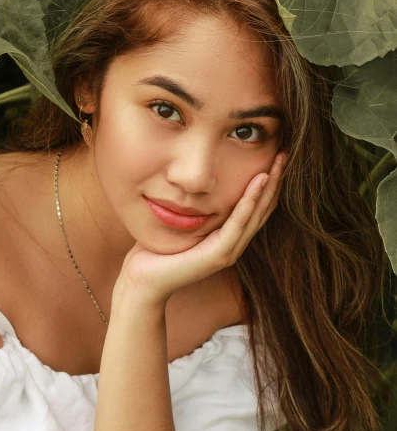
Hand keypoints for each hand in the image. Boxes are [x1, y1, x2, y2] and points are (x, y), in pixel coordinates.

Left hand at [116, 153, 286, 303]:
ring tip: (279, 162)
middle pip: (263, 207)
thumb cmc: (158, 248)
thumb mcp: (182, 219)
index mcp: (228, 236)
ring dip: (269, 186)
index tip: (276, 155)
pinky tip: (258, 181)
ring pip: (256, 213)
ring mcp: (229, 251)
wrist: (143, 279)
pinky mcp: (219, 255)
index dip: (269, 182)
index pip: (256, 206)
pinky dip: (249, 202)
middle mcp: (234, 244)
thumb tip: (197, 178)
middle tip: (287, 152)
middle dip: (276, 179)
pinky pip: (238, 223)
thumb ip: (197, 204)